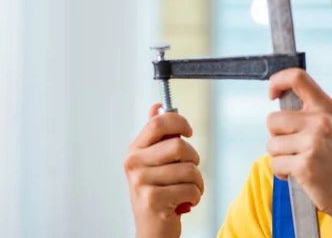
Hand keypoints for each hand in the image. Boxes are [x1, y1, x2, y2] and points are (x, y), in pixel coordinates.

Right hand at [124, 104, 203, 237]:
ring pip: (189, 169)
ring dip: (197, 182)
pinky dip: (196, 196)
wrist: (152, 231)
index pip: (159, 122)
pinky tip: (185, 203)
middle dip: (193, 158)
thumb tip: (157, 106)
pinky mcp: (153, 200)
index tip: (189, 132)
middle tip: (189, 169)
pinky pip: (191, 188)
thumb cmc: (158, 193)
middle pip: (179, 145)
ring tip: (187, 190)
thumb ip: (156, 135)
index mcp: (135, 150)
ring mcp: (141, 182)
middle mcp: (134, 164)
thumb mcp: (154, 162)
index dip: (180, 122)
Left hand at [266, 69, 331, 217]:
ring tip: (300, 163)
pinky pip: (275, 164)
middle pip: (273, 119)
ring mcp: (313, 142)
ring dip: (279, 156)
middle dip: (276, 136)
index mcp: (327, 107)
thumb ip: (310, 113)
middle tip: (294, 148)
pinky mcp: (305, 164)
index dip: (277, 81)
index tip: (272, 95)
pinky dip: (282, 173)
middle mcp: (321, 120)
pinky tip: (299, 175)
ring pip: (271, 144)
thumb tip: (277, 99)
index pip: (297, 77)